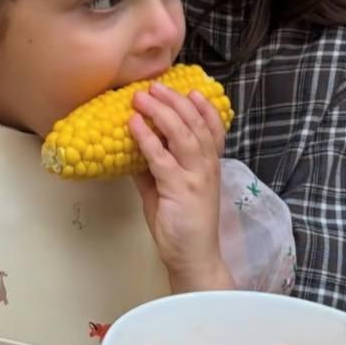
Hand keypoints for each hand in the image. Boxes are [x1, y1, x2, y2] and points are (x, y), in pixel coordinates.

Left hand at [129, 82, 234, 293]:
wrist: (193, 259)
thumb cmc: (181, 227)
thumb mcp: (164, 191)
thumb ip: (152, 169)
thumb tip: (132, 148)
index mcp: (208, 167)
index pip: (213, 130)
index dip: (204, 108)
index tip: (192, 89)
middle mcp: (206, 168)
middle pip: (195, 125)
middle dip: (176, 101)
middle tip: (156, 86)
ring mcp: (196, 178)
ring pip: (183, 135)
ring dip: (162, 112)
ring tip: (143, 97)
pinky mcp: (181, 190)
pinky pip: (162, 158)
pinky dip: (148, 139)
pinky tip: (135, 125)